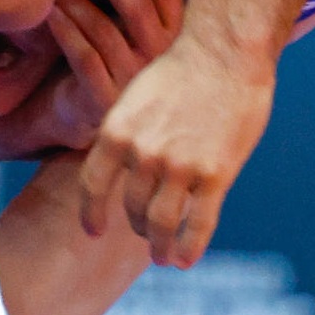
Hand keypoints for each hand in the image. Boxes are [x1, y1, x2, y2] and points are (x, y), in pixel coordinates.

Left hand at [38, 0, 183, 150]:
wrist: (97, 112)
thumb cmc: (123, 52)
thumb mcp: (143, 16)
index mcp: (174, 37)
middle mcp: (157, 60)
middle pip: (139, 14)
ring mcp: (131, 81)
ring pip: (105, 34)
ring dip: (79, 2)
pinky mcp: (103, 98)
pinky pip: (84, 58)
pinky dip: (66, 32)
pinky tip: (50, 12)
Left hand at [78, 37, 273, 267]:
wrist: (223, 53)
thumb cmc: (181, 71)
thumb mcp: (136, 98)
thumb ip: (127, 136)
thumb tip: (121, 167)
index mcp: (116, 132)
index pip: (93, 186)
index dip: (92, 213)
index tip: (93, 231)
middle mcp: (142, 154)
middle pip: (132, 208)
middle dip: (139, 226)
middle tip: (147, 234)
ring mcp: (179, 167)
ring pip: (162, 223)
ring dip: (161, 246)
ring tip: (163, 257)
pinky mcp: (215, 174)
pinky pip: (199, 224)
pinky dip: (190, 248)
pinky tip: (186, 260)